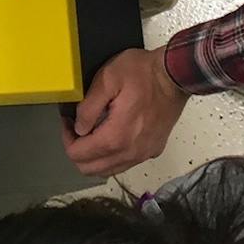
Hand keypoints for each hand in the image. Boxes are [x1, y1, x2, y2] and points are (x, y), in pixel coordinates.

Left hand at [61, 47, 187, 177]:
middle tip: (76, 128)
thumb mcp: (108, 78)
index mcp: (116, 137)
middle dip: (77, 151)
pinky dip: (112, 156)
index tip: (67, 121)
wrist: (177, 75)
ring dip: (94, 156)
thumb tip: (79, 128)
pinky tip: (112, 133)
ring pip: (108, 170)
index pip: (79, 155)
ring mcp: (143, 154)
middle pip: (91, 170)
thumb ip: (89, 107)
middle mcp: (130, 153)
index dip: (66, 139)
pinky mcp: (153, 149)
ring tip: (92, 130)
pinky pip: (125, 163)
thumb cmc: (144, 73)